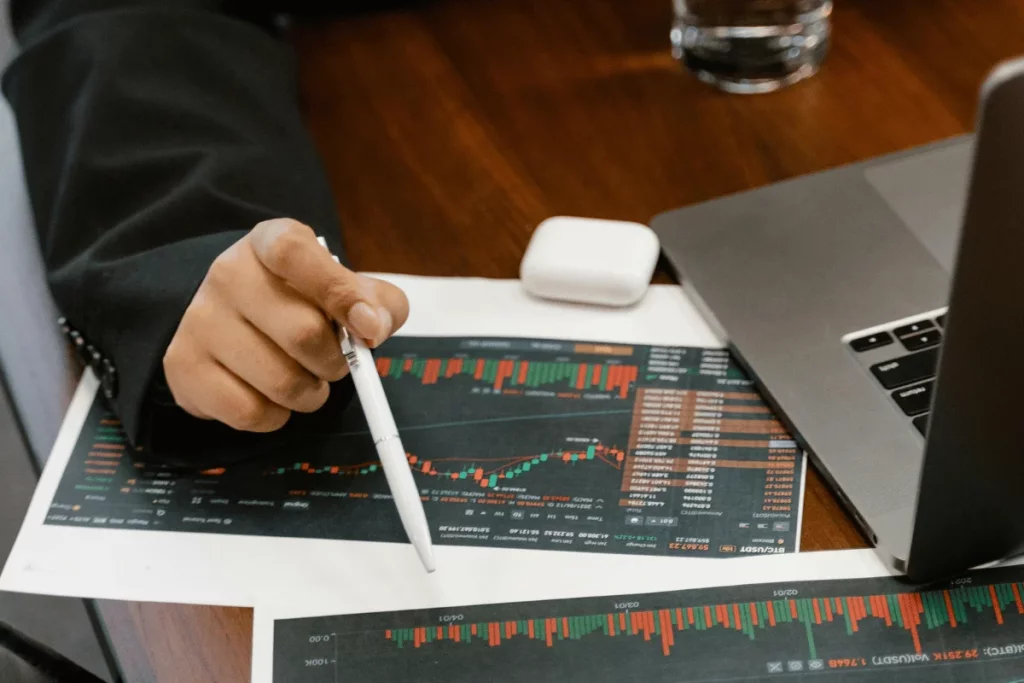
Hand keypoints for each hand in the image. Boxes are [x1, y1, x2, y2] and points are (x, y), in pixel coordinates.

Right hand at [163, 218, 408, 431]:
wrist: (230, 320)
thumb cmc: (299, 302)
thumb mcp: (343, 287)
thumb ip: (376, 302)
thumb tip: (373, 327)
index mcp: (269, 242)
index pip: (294, 253)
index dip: (338, 292)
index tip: (368, 328)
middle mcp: (227, 273)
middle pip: (303, 333)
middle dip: (335, 363)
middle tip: (334, 364)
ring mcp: (200, 320)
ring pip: (281, 383)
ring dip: (310, 395)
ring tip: (305, 381)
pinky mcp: (183, 367)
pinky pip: (250, 412)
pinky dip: (276, 417)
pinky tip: (271, 396)